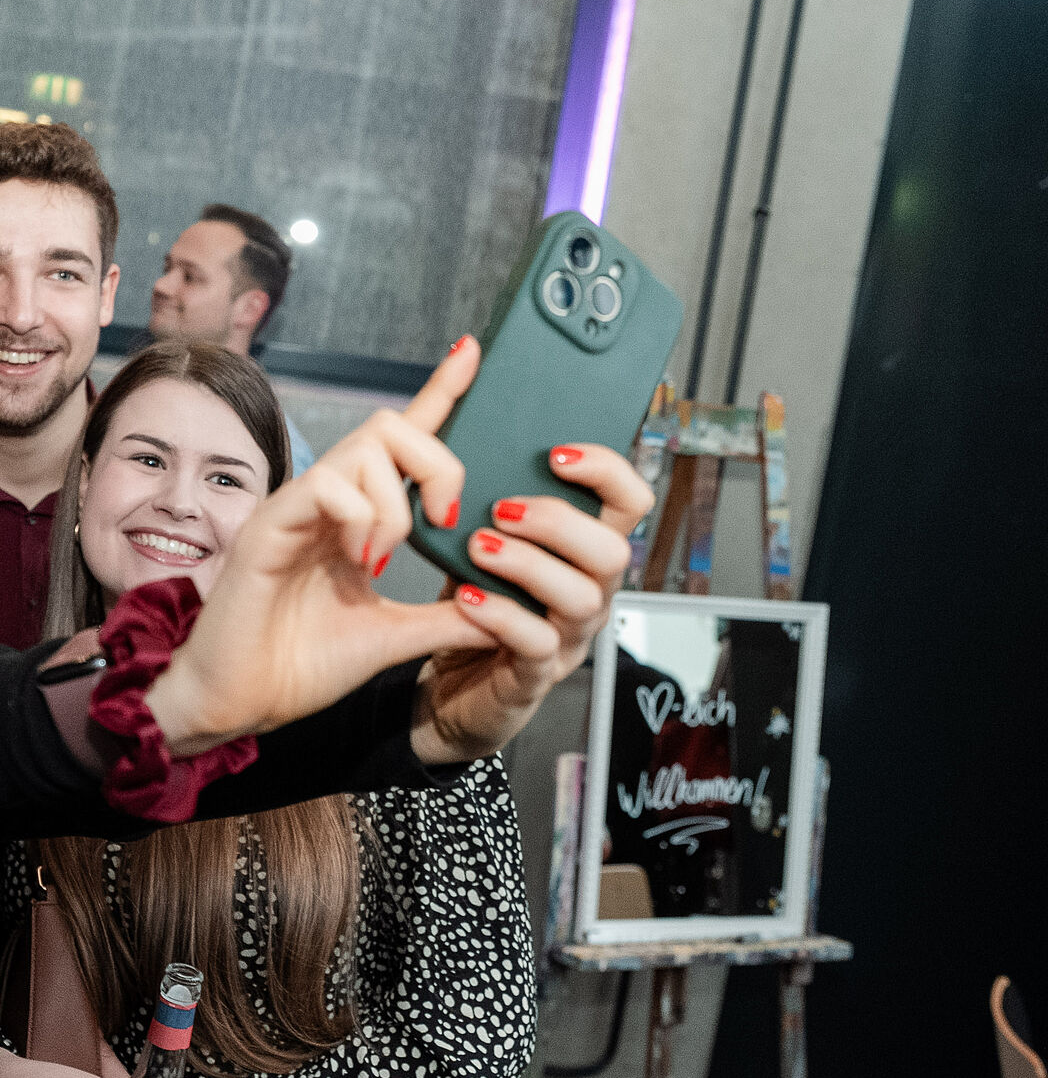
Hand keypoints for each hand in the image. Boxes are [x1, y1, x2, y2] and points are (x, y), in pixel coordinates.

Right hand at [147, 337, 497, 750]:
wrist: (237, 702)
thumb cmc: (297, 666)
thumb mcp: (391, 638)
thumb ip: (445, 619)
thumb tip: (507, 610)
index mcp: (356, 518)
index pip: (404, 441)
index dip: (440, 393)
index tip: (475, 352)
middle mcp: (327, 502)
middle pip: (391, 427)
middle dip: (436, 461)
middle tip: (443, 518)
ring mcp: (297, 508)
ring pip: (364, 449)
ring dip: (393, 505)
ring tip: (380, 560)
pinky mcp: (270, 524)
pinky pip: (325, 485)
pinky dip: (356, 518)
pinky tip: (353, 561)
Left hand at [411, 440, 652, 763]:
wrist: (446, 688)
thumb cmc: (470, 604)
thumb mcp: (476, 538)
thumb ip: (478, 483)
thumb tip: (463, 389)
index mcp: (582, 551)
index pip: (631, 502)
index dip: (608, 470)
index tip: (557, 452)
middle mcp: (588, 592)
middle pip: (616, 550)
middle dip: (561, 521)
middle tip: (503, 509)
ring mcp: (567, 637)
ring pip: (583, 596)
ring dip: (529, 564)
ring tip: (479, 547)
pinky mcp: (534, 675)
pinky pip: (536, 643)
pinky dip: (501, 615)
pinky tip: (468, 597)